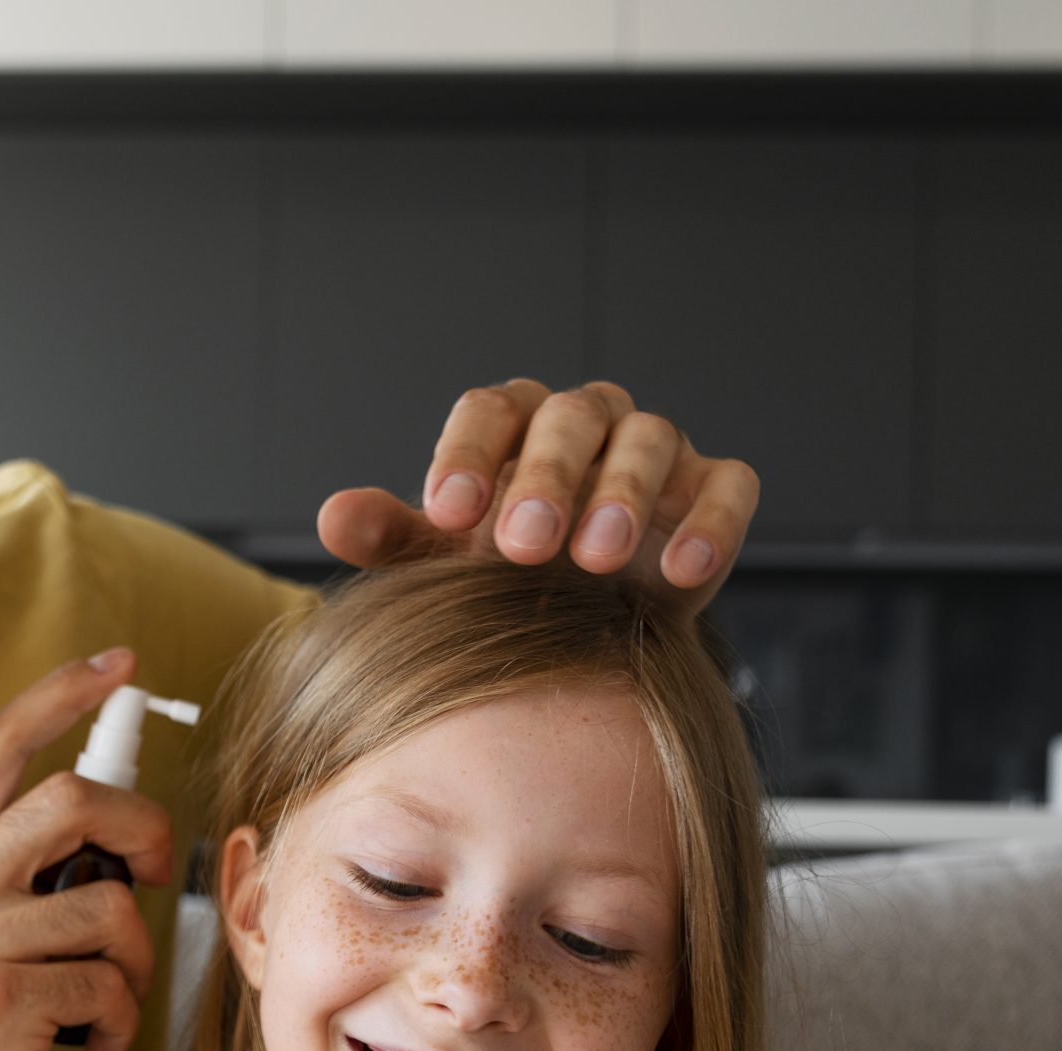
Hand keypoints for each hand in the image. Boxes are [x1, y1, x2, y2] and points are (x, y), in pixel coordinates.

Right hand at [0, 648, 170, 1050]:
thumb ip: (14, 869)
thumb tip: (111, 825)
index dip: (64, 692)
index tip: (120, 663)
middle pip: (72, 799)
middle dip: (141, 830)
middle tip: (149, 875)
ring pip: (107, 907)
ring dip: (132, 963)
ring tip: (102, 1001)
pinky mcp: (0, 1003)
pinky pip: (107, 983)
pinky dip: (117, 1020)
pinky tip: (84, 1043)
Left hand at [317, 379, 758, 613]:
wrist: (589, 628)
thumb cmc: (503, 579)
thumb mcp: (440, 565)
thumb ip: (392, 538)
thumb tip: (334, 517)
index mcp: (514, 425)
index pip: (489, 411)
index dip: (468, 454)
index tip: (446, 513)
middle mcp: (587, 423)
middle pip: (571, 417)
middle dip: (547, 477)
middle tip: (524, 545)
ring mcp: (656, 452)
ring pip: (649, 440)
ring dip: (624, 494)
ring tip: (599, 558)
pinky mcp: (713, 489)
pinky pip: (727, 485)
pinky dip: (711, 522)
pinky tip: (683, 572)